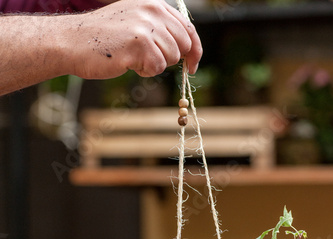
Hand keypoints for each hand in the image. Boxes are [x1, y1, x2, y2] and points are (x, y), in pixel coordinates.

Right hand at [69, 0, 201, 78]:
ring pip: (171, 58)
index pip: (188, 28)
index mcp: (154, 5)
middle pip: (184, 45)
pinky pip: (157, 67)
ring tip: (132, 58)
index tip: (192, 66)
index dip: (195, 50)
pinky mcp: (140, 44)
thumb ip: (158, 29)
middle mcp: (153, 11)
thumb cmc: (102, 38)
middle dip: (171, 60)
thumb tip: (184, 49)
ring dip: (154, 65)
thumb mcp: (134, 22)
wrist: (72, 41)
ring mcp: (147, 27)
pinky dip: (144, 71)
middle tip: (150, 63)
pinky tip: (127, 63)